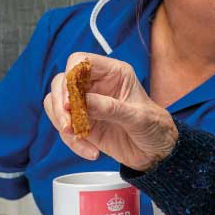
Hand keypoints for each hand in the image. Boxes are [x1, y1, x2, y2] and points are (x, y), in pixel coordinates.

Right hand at [43, 52, 178, 170]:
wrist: (157, 152)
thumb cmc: (155, 127)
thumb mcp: (138, 117)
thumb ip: (110, 108)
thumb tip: (83, 101)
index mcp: (113, 73)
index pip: (80, 61)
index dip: (70, 75)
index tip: (70, 99)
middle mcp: (96, 85)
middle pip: (62, 82)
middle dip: (59, 103)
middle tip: (67, 123)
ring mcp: (87, 105)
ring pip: (56, 104)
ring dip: (61, 122)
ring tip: (75, 137)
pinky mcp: (83, 124)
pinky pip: (65, 127)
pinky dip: (72, 141)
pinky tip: (91, 151)